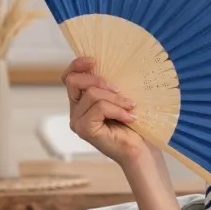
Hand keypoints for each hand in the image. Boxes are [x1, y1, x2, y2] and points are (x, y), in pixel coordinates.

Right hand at [61, 57, 165, 173]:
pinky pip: (99, 108)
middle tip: (120, 90)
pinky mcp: (84, 129)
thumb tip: (108, 64)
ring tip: (130, 108)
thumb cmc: (133, 124)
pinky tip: (129, 117)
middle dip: (99, 81)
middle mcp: (76, 110)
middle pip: (74, 81)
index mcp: (82, 101)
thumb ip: (109, 85)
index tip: (95, 60)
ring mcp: (77, 121)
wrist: (141, 149)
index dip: (78, 65)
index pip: (69, 77)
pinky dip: (117, 110)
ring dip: (116, 99)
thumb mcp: (120, 97)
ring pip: (92, 94)